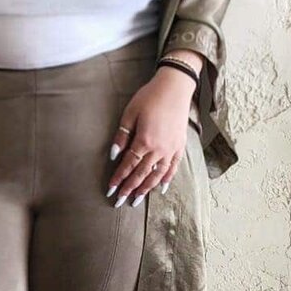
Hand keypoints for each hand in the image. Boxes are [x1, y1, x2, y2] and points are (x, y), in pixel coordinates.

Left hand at [105, 72, 194, 207]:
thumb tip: (114, 155)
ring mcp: (171, 149)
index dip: (119, 179)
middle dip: (129, 189)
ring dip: (146, 188)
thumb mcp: (130, 113)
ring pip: (157, 175)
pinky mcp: (180, 146)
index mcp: (144, 141)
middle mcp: (159, 149)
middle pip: (141, 174)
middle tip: (119, 202)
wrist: (175, 88)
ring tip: (137, 199)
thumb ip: (122, 136)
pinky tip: (160, 187)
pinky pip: (173, 167)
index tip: (110, 191)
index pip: (128, 165)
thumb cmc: (149, 98)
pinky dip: (166, 179)